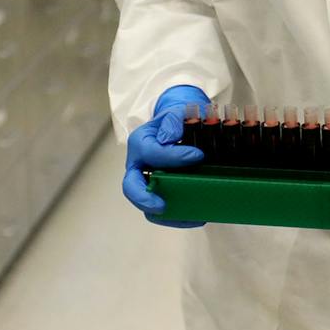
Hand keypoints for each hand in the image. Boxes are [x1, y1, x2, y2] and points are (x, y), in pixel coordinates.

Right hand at [122, 85, 211, 227]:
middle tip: (162, 205)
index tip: (198, 155)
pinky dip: (177, 217)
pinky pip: (162, 211)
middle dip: (144, 199)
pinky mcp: (159, 191)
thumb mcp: (176, 112)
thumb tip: (168, 139)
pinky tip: (196, 217)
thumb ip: (173, 121)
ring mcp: (147, 181)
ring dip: (166, 214)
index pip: (151, 153)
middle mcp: (139, 165)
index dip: (174, 157)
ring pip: (146, 205)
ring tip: (189, 216)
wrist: (178, 124)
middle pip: (131, 187)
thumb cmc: (176, 119)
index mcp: (140, 143)